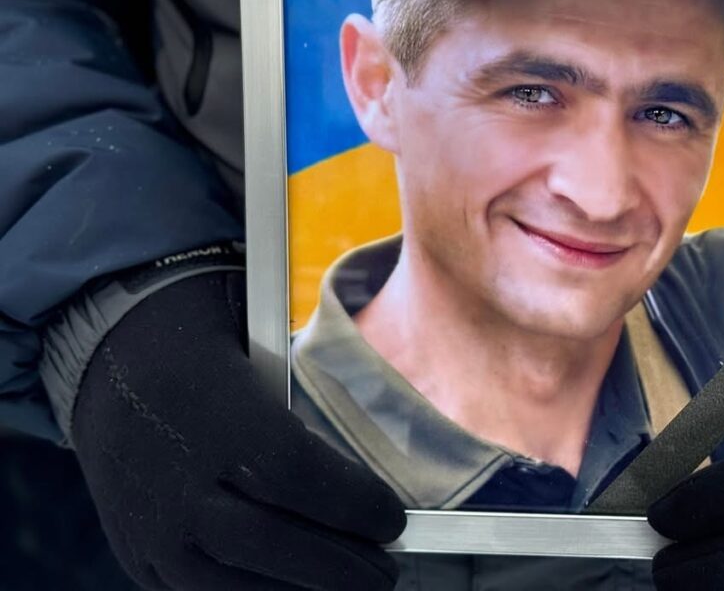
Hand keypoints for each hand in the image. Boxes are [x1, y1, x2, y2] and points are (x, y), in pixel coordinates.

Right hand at [71, 271, 406, 589]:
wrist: (115, 372)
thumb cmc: (213, 369)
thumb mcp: (265, 374)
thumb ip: (304, 437)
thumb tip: (367, 496)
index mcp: (219, 419)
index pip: (299, 475)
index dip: (353, 505)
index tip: (393, 521)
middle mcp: (180, 479)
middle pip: (270, 541)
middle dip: (338, 566)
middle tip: (385, 572)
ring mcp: (153, 527)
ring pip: (234, 584)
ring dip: (299, 589)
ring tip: (349, 584)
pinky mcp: (140, 557)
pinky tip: (293, 588)